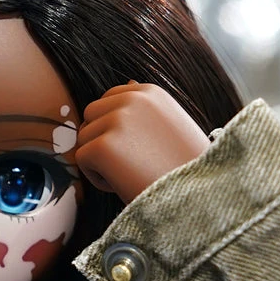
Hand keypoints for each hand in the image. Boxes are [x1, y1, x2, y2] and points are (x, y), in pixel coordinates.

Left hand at [75, 83, 210, 203]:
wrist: (197, 198)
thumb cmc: (186, 169)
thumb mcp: (172, 124)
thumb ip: (147, 107)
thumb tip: (128, 82)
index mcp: (150, 92)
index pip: (109, 100)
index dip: (116, 129)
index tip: (140, 149)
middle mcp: (133, 99)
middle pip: (91, 116)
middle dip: (103, 141)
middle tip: (134, 164)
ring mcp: (117, 120)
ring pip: (84, 138)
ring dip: (101, 161)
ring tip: (133, 173)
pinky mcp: (103, 145)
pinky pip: (82, 160)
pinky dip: (98, 178)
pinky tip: (126, 183)